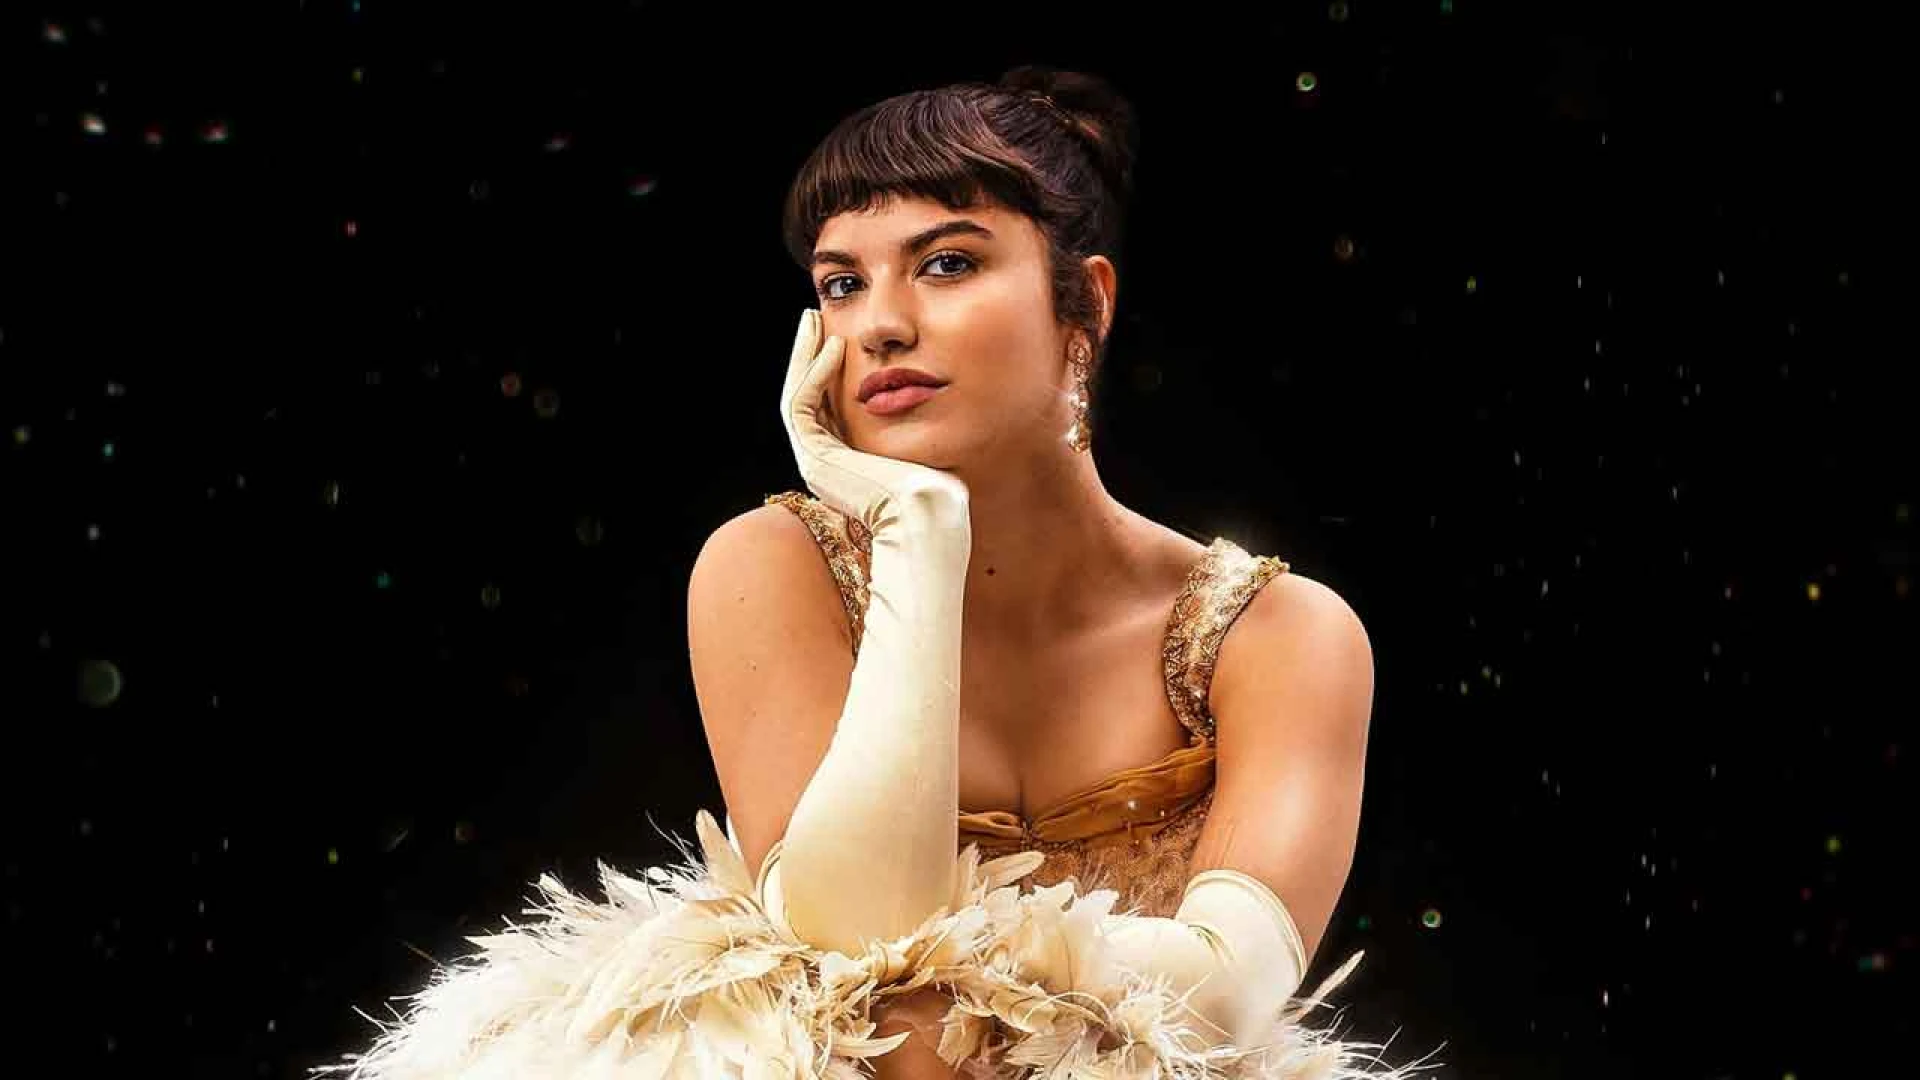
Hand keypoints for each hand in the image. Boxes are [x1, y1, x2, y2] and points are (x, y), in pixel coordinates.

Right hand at [780, 308, 969, 533]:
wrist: (926, 512)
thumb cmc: (935, 483)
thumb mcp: (918, 440)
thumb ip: (906, 420)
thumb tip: (921, 390)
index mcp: (843, 461)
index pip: (824, 405)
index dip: (825, 369)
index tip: (835, 336)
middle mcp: (822, 463)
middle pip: (803, 397)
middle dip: (807, 355)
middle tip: (812, 319)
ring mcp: (814, 463)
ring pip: (795, 396)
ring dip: (804, 357)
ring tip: (814, 322)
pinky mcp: (814, 459)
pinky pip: (801, 406)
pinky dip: (814, 375)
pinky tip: (834, 348)